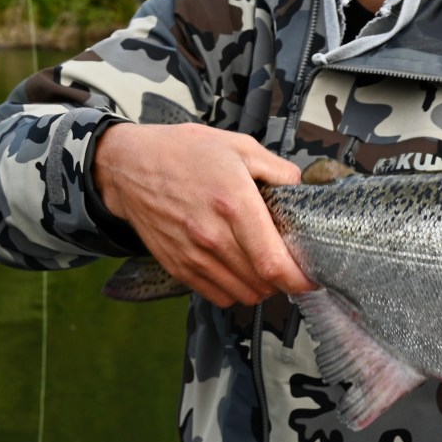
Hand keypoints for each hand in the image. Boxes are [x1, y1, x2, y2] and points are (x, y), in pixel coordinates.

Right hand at [94, 121, 314, 307]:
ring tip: (264, 264)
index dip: (299, 280)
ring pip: (243, 294)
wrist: (128, 165)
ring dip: (261, 286)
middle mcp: (213, 237)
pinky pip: (217, 295)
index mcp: (234, 205)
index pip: (273, 263)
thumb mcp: (240, 147)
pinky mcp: (178, 266)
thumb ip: (279, 170)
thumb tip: (302, 191)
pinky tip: (239, 267)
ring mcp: (193, 256)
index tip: (313, 278)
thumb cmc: (185, 153)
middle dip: (285, 279)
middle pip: (262, 284)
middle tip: (290, 263)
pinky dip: (235, 289)